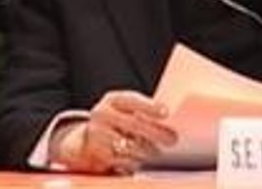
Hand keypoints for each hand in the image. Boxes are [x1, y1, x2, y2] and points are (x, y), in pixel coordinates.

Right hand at [51, 90, 176, 173]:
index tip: (166, 112)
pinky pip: (123, 160)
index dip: (150, 106)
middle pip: (133, 124)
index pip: (132, 100)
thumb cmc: (118, 118)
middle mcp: (103, 115)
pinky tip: (142, 158)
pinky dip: (136, 160)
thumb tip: (169, 119)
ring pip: (129, 145)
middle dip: (156, 132)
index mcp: (112, 100)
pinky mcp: (100, 154)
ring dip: (147, 149)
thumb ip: (143, 110)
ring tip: (156, 151)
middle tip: (172, 139)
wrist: (90, 138)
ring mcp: (99, 135)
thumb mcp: (126, 108)